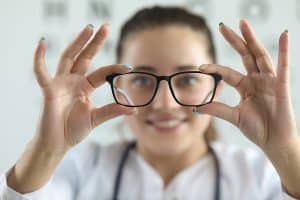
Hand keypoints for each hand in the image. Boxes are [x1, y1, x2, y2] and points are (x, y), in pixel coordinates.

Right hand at [33, 24, 135, 153]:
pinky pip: (41, 71)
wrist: (57, 144)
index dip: (114, 69)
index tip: (129, 68)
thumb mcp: (96, 118)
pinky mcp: (49, 90)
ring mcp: (61, 84)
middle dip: (95, 42)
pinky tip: (43, 42)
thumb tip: (133, 110)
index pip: (102, 73)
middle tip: (106, 27)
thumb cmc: (73, 130)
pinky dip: (40, 57)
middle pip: (85, 57)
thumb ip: (112, 111)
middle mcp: (74, 81)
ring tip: (89, 28)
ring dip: (78, 42)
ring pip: (69, 57)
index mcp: (85, 87)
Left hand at [194, 19, 297, 151]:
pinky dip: (285, 50)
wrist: (274, 142)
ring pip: (259, 56)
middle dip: (234, 41)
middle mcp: (256, 80)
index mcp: (245, 86)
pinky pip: (283, 65)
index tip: (200, 66)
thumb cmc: (257, 129)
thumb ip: (217, 109)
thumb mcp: (233, 117)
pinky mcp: (281, 86)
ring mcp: (269, 81)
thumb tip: (196, 107)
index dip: (215, 68)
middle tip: (223, 26)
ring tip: (243, 24)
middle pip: (244, 55)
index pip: (227, 72)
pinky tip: (284, 35)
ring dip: (252, 40)